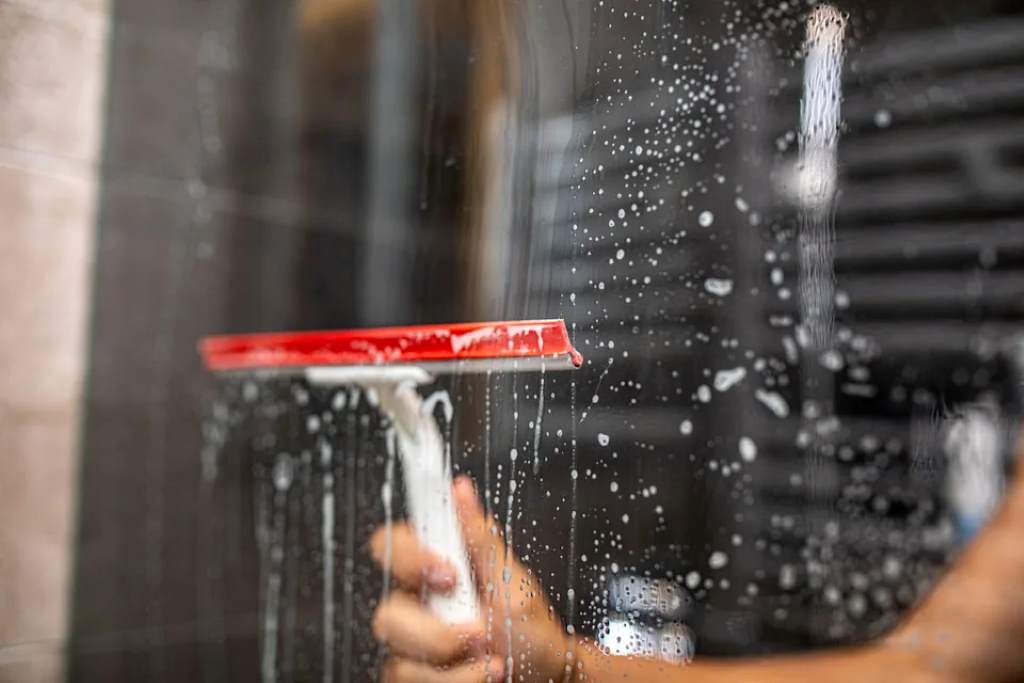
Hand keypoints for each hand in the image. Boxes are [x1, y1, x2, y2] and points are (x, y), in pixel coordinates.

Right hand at [369, 476, 573, 681]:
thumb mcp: (512, 579)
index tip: (449, 573)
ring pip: (398, 655)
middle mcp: (419, 605)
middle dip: (436, 631)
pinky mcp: (416, 676)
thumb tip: (460, 489)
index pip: (392, 545)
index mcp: (438, 569)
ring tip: (491, 660)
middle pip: (387, 612)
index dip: (409, 556)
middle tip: (479, 631)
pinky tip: (481, 676)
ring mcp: (414, 646)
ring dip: (454, 664)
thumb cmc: (531, 627)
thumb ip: (481, 538)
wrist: (548, 675)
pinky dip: (454, 682)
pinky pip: (407, 680)